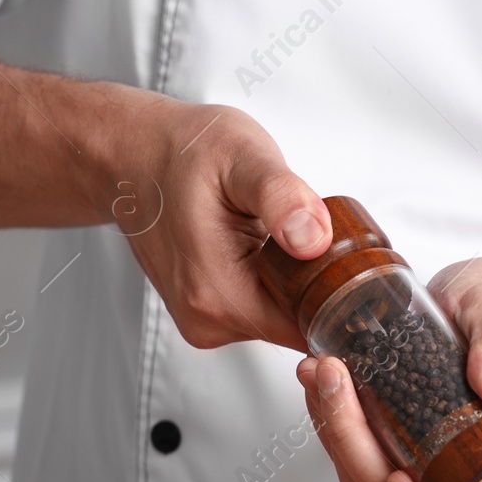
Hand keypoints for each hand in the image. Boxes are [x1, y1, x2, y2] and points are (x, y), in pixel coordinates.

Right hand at [0, 41, 327, 350]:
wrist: (130, 156)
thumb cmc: (180, 151)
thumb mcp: (242, 156)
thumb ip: (282, 196)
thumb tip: (313, 237)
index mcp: (219, 295)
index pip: (310, 330)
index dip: (341, 300)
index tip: (351, 263)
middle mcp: (208, 320)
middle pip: (299, 325)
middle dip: (320, 285)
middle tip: (315, 230)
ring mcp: (205, 320)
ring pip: (283, 316)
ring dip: (297, 281)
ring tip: (284, 232)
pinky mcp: (207, 312)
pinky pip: (264, 307)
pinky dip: (276, 280)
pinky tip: (267, 243)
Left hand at [297, 257, 481, 481]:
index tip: (398, 480)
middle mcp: (462, 473)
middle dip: (353, 445)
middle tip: (333, 381)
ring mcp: (422, 458)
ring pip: (365, 477)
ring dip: (334, 432)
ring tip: (320, 369)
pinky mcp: (393, 436)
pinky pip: (354, 447)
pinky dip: (332, 416)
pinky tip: (321, 373)